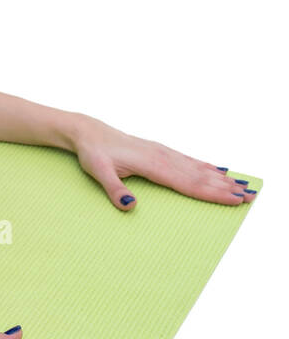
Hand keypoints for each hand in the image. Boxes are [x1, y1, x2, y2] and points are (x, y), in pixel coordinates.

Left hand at [69, 113, 257, 210]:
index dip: (212, 193)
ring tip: (242, 186)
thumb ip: (113, 189)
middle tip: (250, 197)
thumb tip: (130, 205)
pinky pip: (188, 160)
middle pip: (199, 176)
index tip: (233, 200)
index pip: (188, 183)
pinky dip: (206, 167)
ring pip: (197, 167)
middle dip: (225, 187)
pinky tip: (218, 171)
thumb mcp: (97, 172)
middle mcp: (162, 156)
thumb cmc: (93, 153)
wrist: (88, 133)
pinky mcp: (160, 151)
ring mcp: (162, 152)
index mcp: (152, 164)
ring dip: (220, 178)